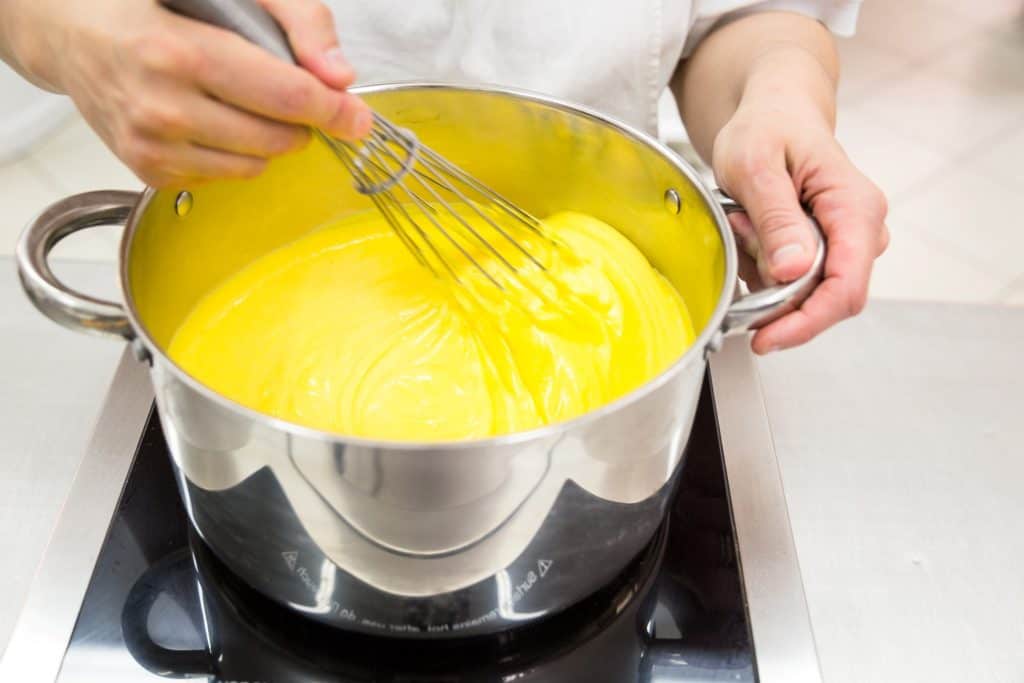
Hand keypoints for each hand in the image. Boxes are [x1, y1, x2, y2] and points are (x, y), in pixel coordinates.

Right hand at [20, 0, 370, 186]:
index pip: (284, 97)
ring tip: (243, 100)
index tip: (358, 117)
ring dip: (270, 138)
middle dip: (301, 120)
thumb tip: (339, 76)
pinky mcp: (149, 170)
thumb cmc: (156, 5)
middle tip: (290, 93)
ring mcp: (151, 145)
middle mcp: (161, 106)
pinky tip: (213, 118)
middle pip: (278, 138)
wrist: (73, 33)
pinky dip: (237, 153)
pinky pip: (227, 177)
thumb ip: (298, 21)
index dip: (333, 109)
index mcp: (180, 52)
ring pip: (257, 165)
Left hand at [712, 98, 888, 353]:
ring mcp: (847, 242)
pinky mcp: (826, 250)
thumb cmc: (767, 127)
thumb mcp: (756, 166)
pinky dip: (761, 264)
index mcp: (855, 206)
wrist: (774, 111)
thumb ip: (777, 219)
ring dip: (761, 269)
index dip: (806, 321)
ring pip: (802, 291)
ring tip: (744, 216)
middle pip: (825, 298)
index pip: (846, 287)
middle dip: (772, 284)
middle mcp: (862, 229)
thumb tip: (794, 271)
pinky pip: (791, 281)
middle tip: (740, 230)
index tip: (765, 337)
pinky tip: (750, 229)